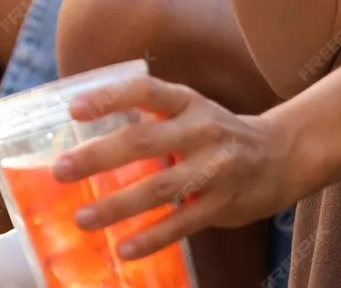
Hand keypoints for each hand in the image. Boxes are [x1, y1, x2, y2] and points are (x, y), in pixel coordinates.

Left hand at [50, 75, 303, 260]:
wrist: (280, 155)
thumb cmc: (216, 131)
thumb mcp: (189, 109)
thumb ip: (149, 118)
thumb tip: (86, 131)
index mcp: (186, 102)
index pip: (144, 91)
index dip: (109, 98)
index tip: (72, 109)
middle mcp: (200, 131)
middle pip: (143, 143)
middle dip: (97, 157)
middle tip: (60, 170)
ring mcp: (214, 169)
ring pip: (159, 189)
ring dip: (117, 206)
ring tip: (83, 219)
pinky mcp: (223, 204)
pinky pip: (182, 224)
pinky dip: (151, 238)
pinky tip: (123, 249)